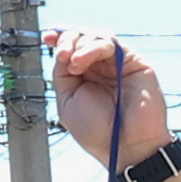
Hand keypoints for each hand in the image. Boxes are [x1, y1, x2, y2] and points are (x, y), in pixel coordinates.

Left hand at [50, 31, 172, 173]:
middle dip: (67, 40)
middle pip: (81, 36)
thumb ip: (62, 75)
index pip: (71, 47)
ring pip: (95, 35)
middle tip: (62, 55)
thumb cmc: (98, 132)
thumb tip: (63, 52)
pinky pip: (110, 43)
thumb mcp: (67, 101)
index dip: (59, 38)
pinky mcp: (134, 61)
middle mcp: (100, 68)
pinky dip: (92, 47)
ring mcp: (117, 64)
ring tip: (74, 63)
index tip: (46, 38)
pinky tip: (81, 62)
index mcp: (83, 76)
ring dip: (79, 43)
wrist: (126, 146)